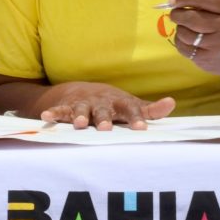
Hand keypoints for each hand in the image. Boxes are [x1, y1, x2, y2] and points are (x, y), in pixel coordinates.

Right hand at [39, 81, 175, 130]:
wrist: (83, 91)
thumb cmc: (113, 104)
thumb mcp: (131, 105)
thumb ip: (150, 110)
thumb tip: (172, 103)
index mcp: (119, 103)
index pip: (130, 109)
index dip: (135, 118)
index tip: (141, 129)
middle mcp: (101, 103)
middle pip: (103, 110)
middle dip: (104, 119)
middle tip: (106, 128)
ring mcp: (83, 104)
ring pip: (81, 110)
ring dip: (80, 116)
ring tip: (80, 124)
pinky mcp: (67, 107)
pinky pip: (59, 111)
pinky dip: (53, 113)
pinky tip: (47, 117)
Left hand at [166, 0, 219, 77]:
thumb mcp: (219, 6)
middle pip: (192, 18)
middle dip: (177, 14)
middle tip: (174, 13)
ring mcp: (216, 45)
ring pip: (184, 32)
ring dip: (180, 28)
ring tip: (186, 28)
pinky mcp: (205, 58)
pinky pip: (182, 46)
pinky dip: (179, 40)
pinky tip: (188, 40)